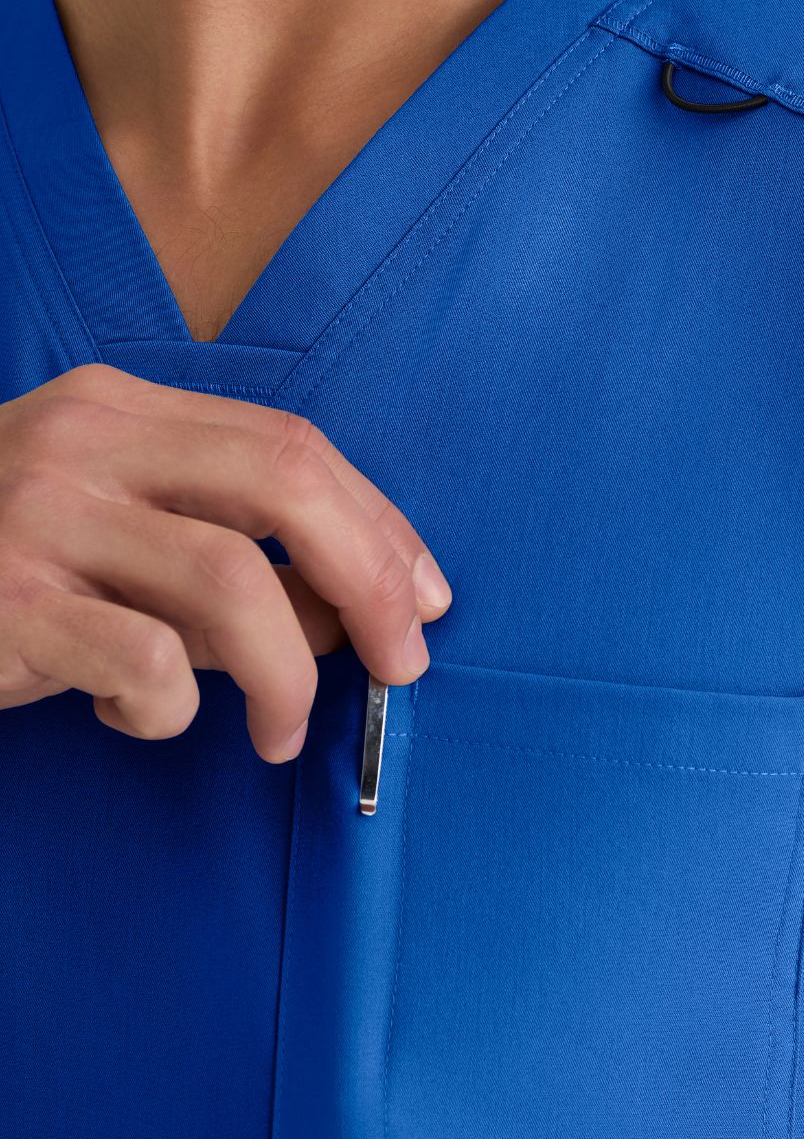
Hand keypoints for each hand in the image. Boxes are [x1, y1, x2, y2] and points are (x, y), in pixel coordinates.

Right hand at [0, 363, 450, 762]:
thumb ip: (227, 566)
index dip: (377, 522)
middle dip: (370, 578)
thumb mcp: (112, 543)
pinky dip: (169, 709)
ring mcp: (40, 518)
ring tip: (282, 729)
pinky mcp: (8, 604)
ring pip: (231, 581)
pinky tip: (135, 716)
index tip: (425, 594)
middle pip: (283, 483)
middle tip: (402, 662)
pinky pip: (145, 664)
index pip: (292, 444)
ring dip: (288, 671)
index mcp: (120, 409)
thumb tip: (354, 612)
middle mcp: (83, 443)